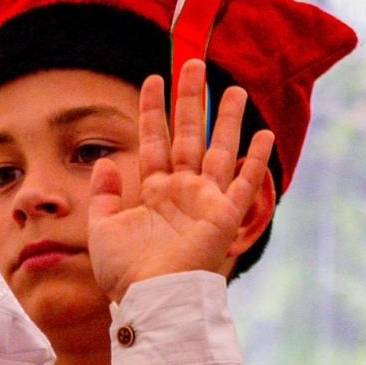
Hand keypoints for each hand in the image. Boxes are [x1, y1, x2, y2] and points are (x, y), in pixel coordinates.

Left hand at [87, 60, 274, 302]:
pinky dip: (255, 160)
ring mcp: (205, 201)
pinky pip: (243, 183)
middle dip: (191, 99)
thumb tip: (106, 159)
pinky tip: (264, 135)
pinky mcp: (224, 217)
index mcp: (154, 192)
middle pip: (189, 134)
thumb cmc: (125, 273)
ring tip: (233, 88)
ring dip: (226, 119)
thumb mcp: (102, 229)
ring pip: (219, 149)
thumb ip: (104, 194)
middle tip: (194, 64)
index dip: (153, 110)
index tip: (153, 78)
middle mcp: (182, 191)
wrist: (150, 300)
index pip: (155, 140)